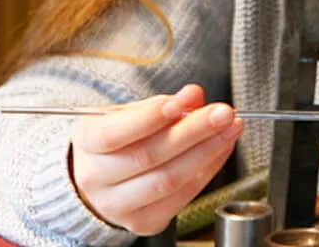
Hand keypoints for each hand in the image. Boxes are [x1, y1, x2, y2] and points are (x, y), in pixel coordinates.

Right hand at [70, 84, 243, 235]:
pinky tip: (221, 148)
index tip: (180, 103)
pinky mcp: (144, 222)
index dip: (148, 119)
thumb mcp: (132, 112)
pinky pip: (182, 196)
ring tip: (230, 129)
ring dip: (207, 151)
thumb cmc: (121, 139)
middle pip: (149, 156)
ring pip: (168, 179)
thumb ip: (163, 104)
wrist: (104, 179)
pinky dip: (207, 170)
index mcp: (87, 142)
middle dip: (193, 131)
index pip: (113, 134)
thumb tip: (193, 96)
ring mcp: (118, 205)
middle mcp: (96, 178)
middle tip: (223, 113)